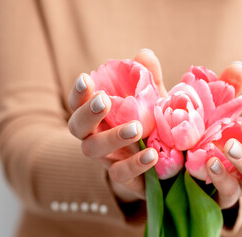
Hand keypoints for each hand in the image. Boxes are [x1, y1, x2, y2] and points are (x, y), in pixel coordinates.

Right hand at [68, 49, 165, 202]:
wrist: (165, 163)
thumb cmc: (152, 125)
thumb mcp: (153, 101)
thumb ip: (148, 79)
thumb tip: (143, 54)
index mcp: (99, 116)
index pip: (79, 104)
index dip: (78, 93)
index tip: (86, 79)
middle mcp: (96, 136)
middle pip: (76, 127)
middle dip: (87, 113)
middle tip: (103, 101)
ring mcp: (107, 158)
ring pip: (93, 150)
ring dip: (112, 137)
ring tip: (136, 128)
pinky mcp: (123, 177)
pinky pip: (120, 174)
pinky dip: (135, 164)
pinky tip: (152, 154)